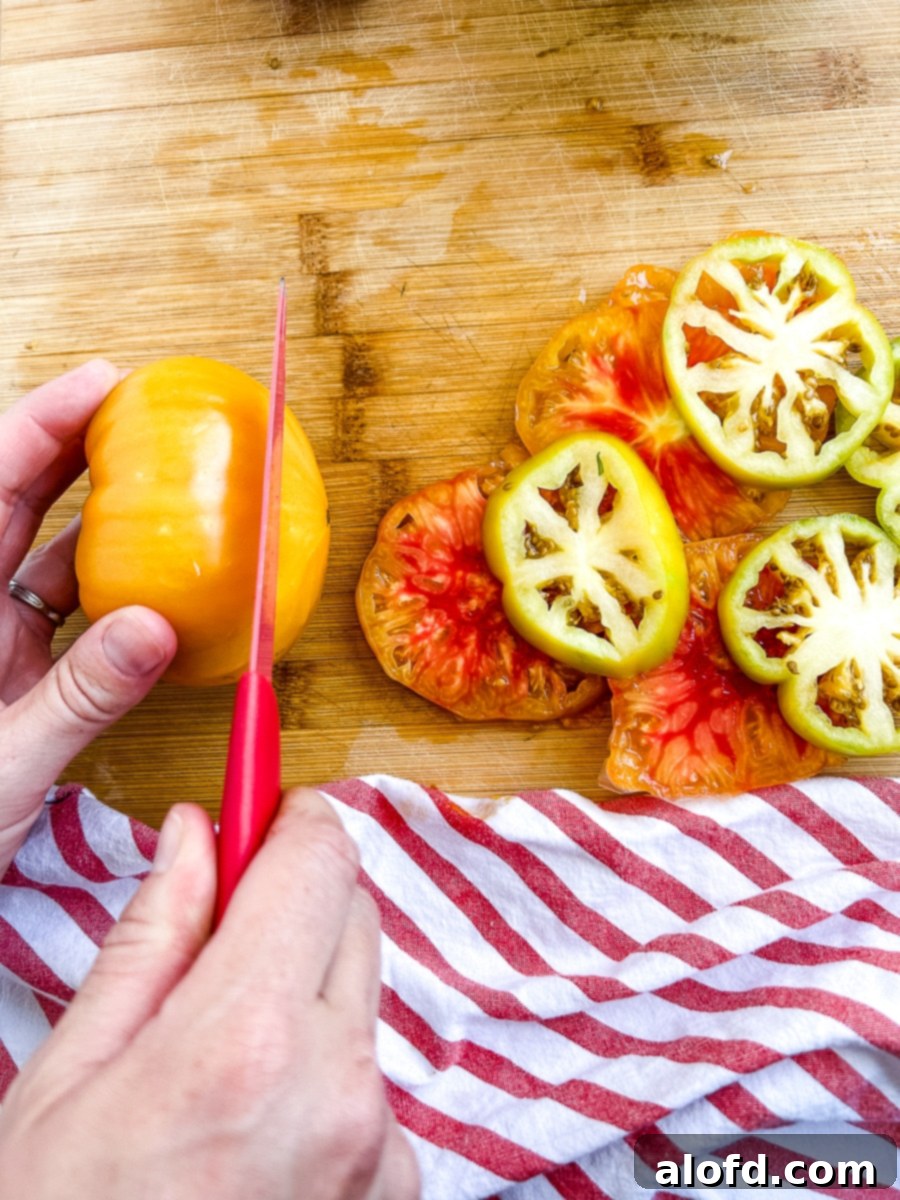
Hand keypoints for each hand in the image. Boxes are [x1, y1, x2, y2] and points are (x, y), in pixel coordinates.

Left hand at [0, 361, 175, 874]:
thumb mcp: (4, 763)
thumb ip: (81, 696)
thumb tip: (155, 629)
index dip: (39, 424)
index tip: (100, 383)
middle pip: (12, 502)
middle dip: (71, 447)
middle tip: (135, 407)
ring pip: (41, 555)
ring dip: (97, 518)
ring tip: (154, 481)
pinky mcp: (18, 678)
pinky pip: (68, 615)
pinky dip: (111, 594)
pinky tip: (151, 586)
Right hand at [0, 787, 419, 1199]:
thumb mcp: (70, 1075)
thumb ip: (153, 934)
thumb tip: (195, 831)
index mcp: (243, 1037)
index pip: (317, 860)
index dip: (289, 817)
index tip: (266, 804)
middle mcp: (336, 1085)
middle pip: (354, 915)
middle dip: (296, 900)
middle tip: (225, 932)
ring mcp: (376, 1142)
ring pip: (362, 996)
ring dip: (309, 990)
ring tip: (222, 1058)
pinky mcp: (396, 1186)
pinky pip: (372, 1075)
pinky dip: (327, 1068)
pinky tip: (258, 1123)